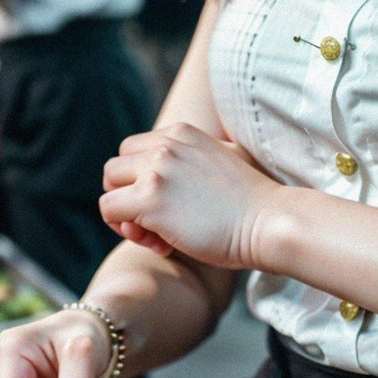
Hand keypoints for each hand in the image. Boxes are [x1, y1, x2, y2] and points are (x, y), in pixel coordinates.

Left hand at [100, 122, 278, 269]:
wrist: (268, 220)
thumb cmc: (253, 199)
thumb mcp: (227, 156)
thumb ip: (197, 155)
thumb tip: (177, 173)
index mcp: (181, 132)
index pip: (135, 150)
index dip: (142, 180)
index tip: (167, 204)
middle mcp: (165, 145)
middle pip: (117, 166)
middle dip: (128, 196)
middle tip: (155, 223)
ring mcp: (157, 170)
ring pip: (109, 187)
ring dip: (124, 216)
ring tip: (156, 236)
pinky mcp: (150, 200)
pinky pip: (109, 210)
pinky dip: (126, 232)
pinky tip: (161, 245)